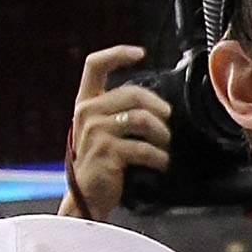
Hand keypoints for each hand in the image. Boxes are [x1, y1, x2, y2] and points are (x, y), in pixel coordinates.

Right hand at [60, 45, 172, 221]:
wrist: (85, 198)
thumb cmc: (99, 163)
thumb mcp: (99, 130)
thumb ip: (115, 110)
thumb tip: (155, 103)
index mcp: (85, 102)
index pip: (95, 65)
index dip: (118, 53)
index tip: (139, 53)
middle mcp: (87, 113)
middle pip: (132, 92)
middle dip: (158, 107)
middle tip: (167, 121)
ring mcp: (95, 131)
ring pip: (142, 119)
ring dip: (161, 134)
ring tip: (164, 145)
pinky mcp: (106, 152)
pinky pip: (143, 147)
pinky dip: (159, 157)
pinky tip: (161, 163)